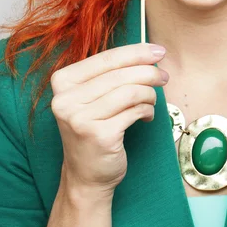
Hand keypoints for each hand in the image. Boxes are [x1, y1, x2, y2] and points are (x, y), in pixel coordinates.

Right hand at [50, 43, 169, 196]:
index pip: (106, 58)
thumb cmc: (94, 129)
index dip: (137, 52)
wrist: (85, 175)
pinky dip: (147, 110)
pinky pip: (135, 111)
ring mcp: (79, 118)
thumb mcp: (93, 97)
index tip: (158, 51)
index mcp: (63, 81)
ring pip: (131, 91)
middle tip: (164, 76)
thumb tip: (148, 53)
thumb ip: (112, 74)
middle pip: (121, 74)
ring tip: (152, 101)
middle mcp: (65, 99)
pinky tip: (146, 116)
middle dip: (149, 72)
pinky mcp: (98, 135)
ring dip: (149, 94)